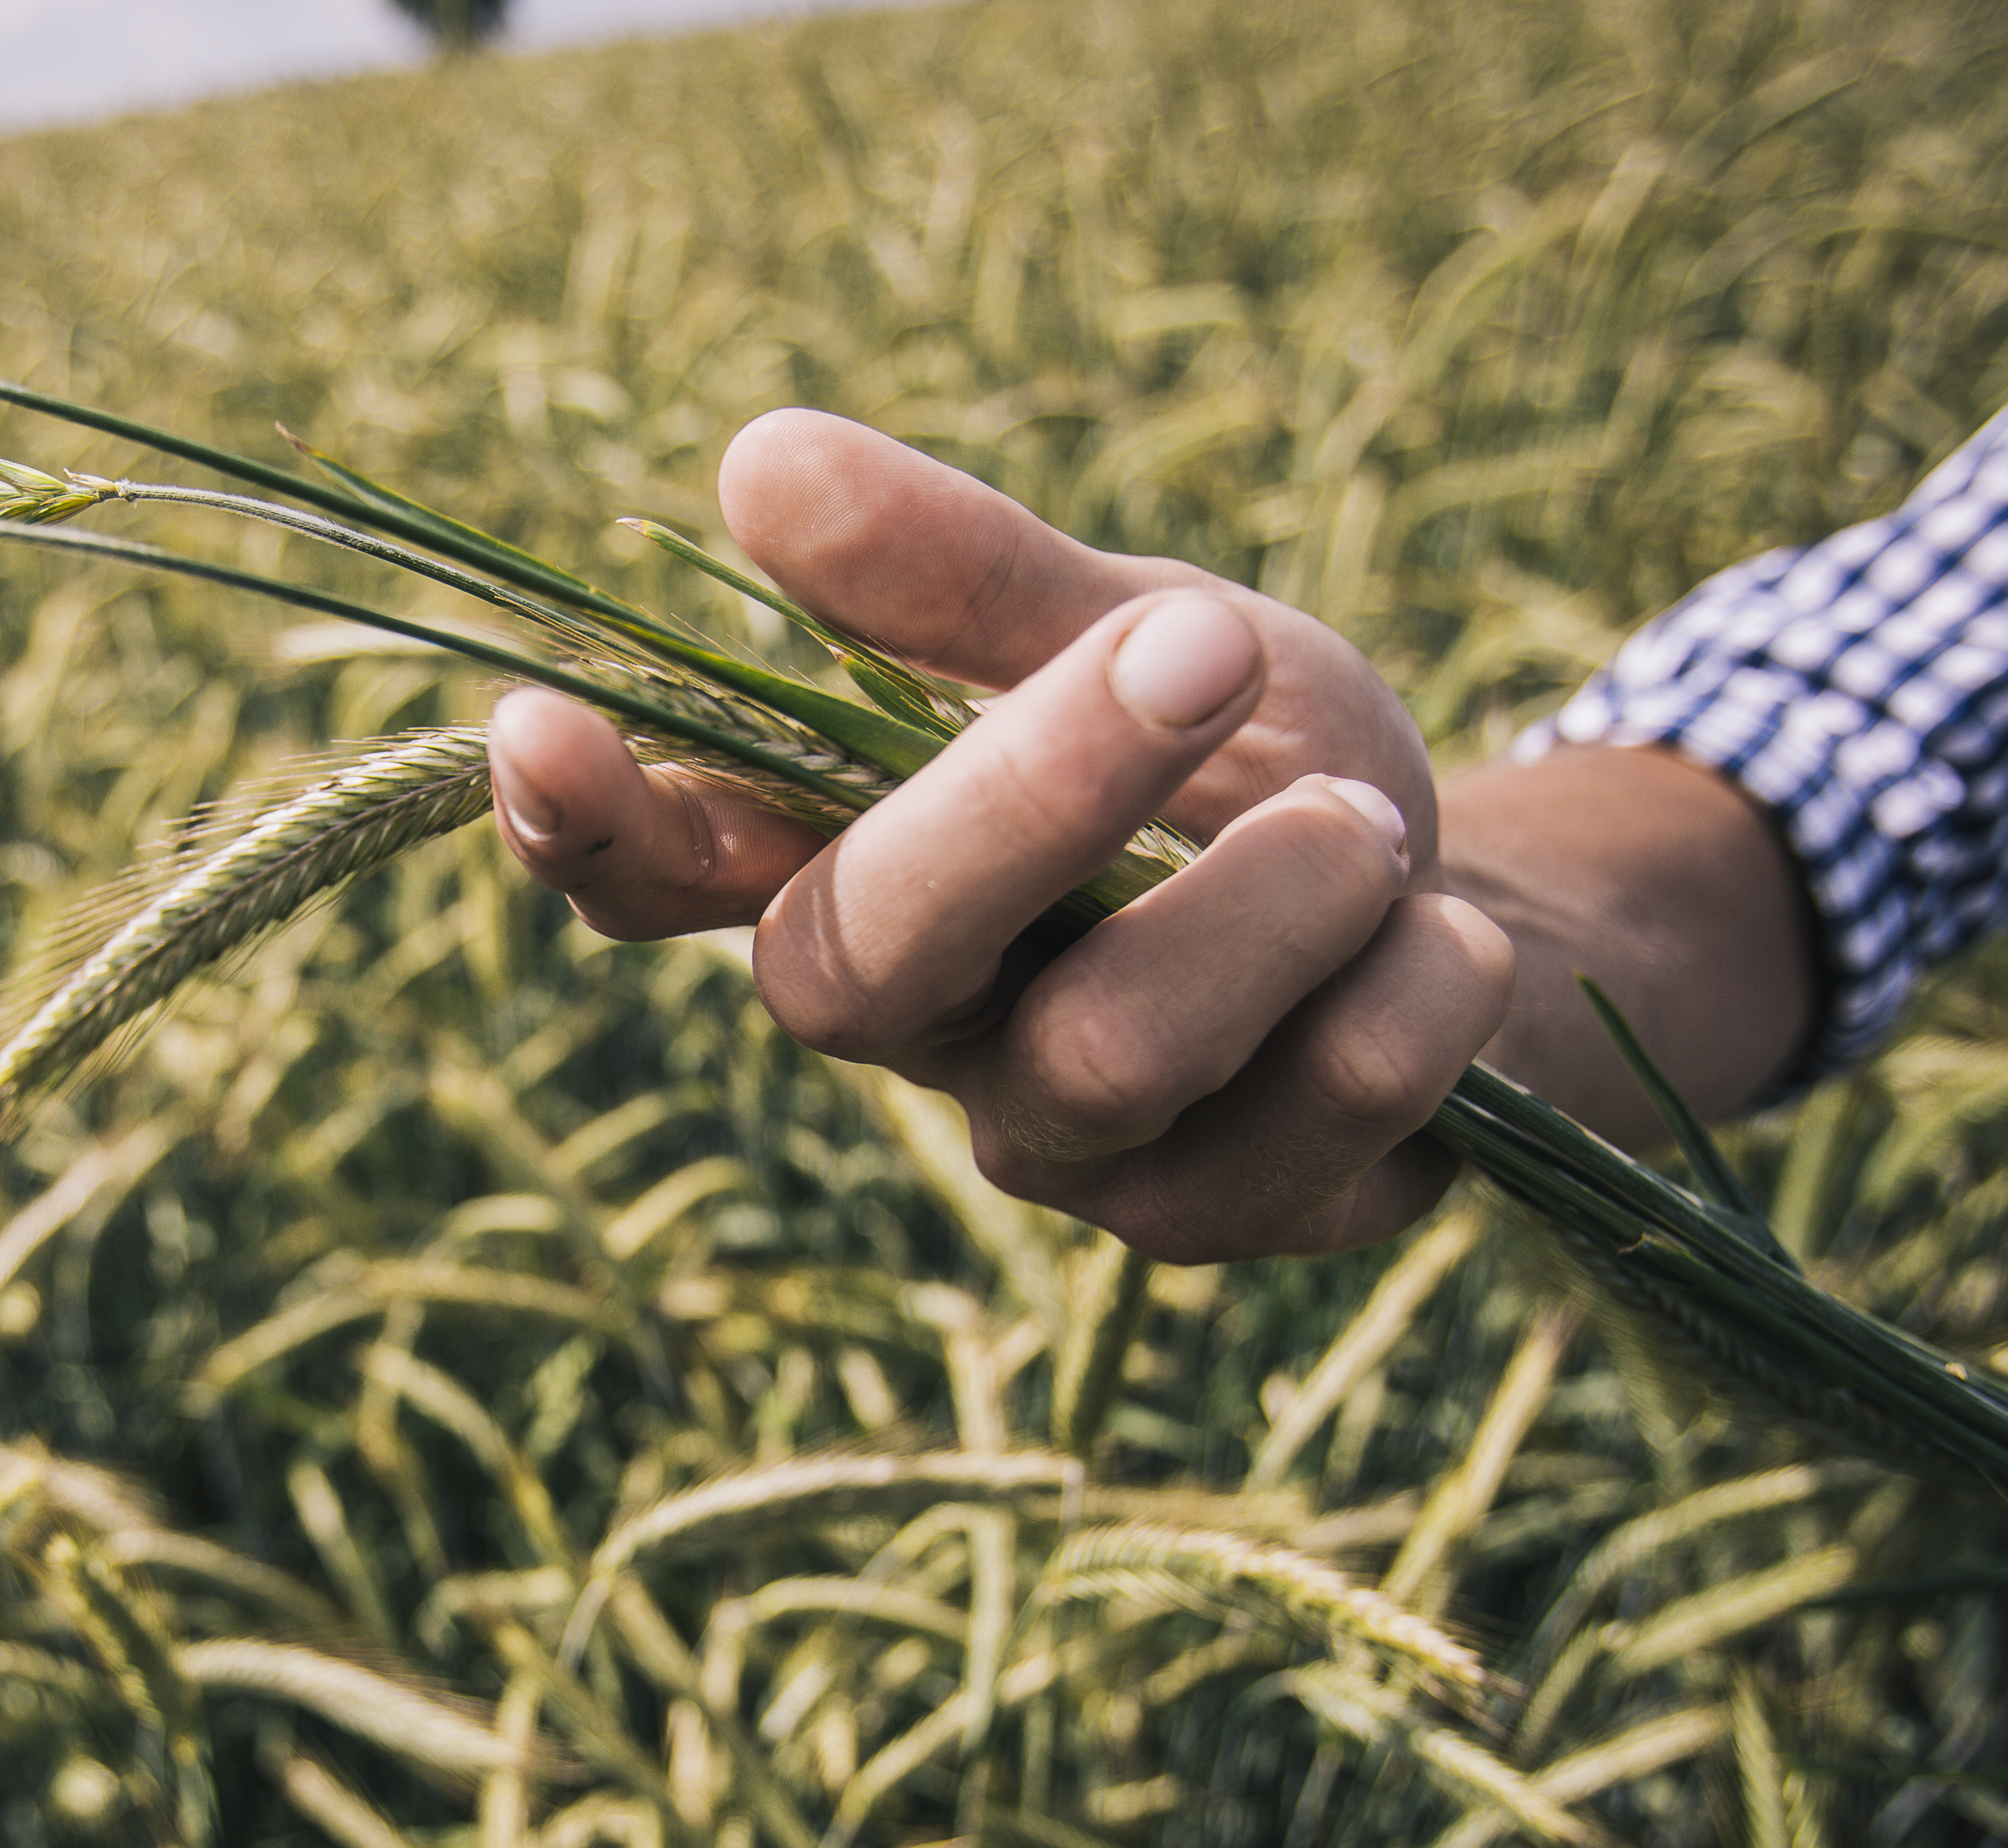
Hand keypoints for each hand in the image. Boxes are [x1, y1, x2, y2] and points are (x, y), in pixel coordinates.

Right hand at [493, 409, 1514, 1261]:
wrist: (1467, 917)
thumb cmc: (1244, 759)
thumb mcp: (1127, 621)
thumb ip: (957, 574)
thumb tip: (757, 461)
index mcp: (850, 861)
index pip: (659, 874)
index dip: (585, 828)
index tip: (539, 727)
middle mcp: (917, 1023)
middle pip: (859, 960)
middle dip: (1028, 794)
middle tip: (1202, 644)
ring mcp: (1052, 1145)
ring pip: (1102, 1055)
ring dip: (1269, 900)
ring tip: (1372, 815)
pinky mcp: (1209, 1225)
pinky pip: (1306, 1116)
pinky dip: (1407, 985)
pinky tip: (1442, 937)